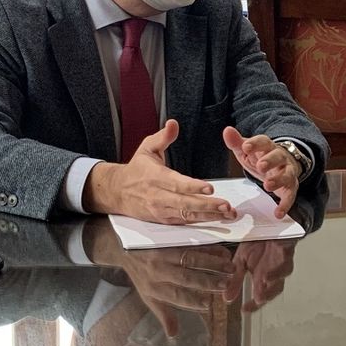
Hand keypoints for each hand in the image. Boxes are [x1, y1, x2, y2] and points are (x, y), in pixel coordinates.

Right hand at [84, 120, 237, 224]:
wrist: (117, 191)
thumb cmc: (136, 169)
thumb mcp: (147, 148)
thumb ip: (162, 137)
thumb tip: (173, 124)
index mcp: (156, 177)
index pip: (176, 184)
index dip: (193, 187)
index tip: (210, 188)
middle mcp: (159, 196)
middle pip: (185, 203)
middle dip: (207, 206)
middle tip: (226, 205)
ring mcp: (161, 210)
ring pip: (187, 215)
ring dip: (209, 216)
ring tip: (228, 214)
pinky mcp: (164, 219)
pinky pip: (185, 222)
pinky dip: (202, 221)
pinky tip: (217, 218)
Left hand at [85, 224, 233, 333]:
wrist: (123, 246)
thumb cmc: (141, 275)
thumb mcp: (148, 296)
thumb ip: (164, 314)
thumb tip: (174, 334)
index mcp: (154, 287)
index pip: (175, 296)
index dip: (191, 301)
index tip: (208, 304)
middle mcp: (158, 271)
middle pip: (185, 277)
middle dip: (208, 281)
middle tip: (227, 284)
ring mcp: (164, 253)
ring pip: (191, 258)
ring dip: (213, 263)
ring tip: (231, 268)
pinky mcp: (169, 239)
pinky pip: (192, 243)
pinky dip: (209, 248)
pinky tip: (223, 252)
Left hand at [224, 126, 299, 217]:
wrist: (284, 164)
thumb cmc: (262, 157)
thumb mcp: (248, 150)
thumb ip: (237, 142)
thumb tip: (227, 130)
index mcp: (267, 147)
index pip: (263, 141)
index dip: (255, 144)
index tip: (246, 147)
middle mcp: (280, 157)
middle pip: (277, 156)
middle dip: (270, 161)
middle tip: (260, 166)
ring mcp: (287, 171)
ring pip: (286, 174)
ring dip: (278, 180)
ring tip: (267, 186)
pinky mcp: (291, 186)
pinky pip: (291, 195)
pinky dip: (285, 204)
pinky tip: (278, 212)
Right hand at [229, 239, 296, 310]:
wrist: (267, 224)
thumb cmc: (257, 244)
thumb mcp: (241, 261)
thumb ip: (236, 280)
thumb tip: (226, 298)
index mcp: (262, 277)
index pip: (260, 296)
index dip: (254, 305)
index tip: (244, 310)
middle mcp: (274, 271)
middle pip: (275, 288)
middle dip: (267, 294)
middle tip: (258, 300)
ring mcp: (282, 260)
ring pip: (283, 272)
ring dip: (274, 277)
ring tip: (264, 280)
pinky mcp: (287, 247)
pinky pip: (286, 255)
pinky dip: (279, 262)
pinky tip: (270, 267)